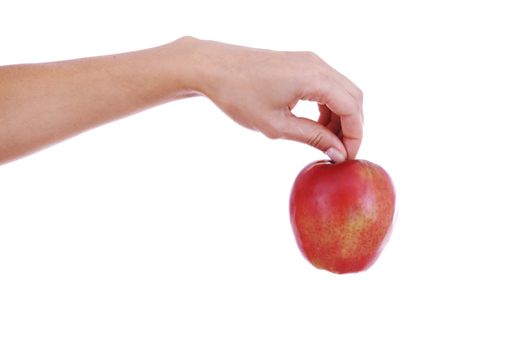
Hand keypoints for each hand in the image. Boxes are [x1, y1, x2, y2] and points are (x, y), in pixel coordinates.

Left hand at [181, 37, 363, 161]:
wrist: (213, 68)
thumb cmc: (239, 95)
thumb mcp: (276, 125)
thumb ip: (312, 137)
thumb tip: (338, 152)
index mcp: (313, 78)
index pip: (351, 108)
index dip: (355, 136)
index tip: (347, 158)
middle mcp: (317, 65)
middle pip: (352, 98)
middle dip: (351, 127)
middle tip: (340, 153)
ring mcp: (309, 61)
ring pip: (341, 91)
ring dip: (339, 118)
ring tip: (326, 142)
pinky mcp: (300, 63)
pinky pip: (326, 85)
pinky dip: (328, 107)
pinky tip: (316, 125)